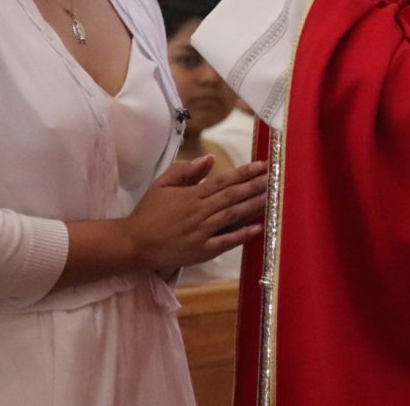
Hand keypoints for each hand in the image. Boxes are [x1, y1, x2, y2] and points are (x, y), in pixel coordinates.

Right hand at [123, 157, 267, 271]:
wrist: (135, 243)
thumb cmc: (148, 212)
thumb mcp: (162, 185)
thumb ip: (185, 171)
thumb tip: (209, 160)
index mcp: (192, 195)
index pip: (224, 181)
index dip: (245, 173)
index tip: (262, 165)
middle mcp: (200, 212)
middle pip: (233, 196)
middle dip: (255, 186)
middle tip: (275, 178)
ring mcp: (202, 232)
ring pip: (232, 216)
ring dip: (253, 206)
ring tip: (271, 198)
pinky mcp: (202, 251)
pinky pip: (226, 242)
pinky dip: (242, 235)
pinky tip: (258, 228)